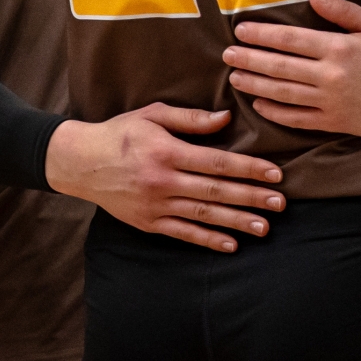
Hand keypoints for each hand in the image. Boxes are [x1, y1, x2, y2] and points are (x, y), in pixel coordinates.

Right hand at [43, 105, 285, 253]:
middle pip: (215, 192)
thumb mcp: (153, 115)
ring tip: (264, 227)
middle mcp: (163, 181)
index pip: (216, 162)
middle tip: (280, 204)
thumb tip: (226, 119)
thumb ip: (190, 119)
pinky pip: (183, 234)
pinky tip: (230, 245)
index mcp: (167, 152)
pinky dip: (208, 240)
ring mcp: (155, 206)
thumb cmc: (120, 133)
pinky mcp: (148, 223)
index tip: (275, 174)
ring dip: (236, 222)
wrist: (79, 163)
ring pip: (203, 216)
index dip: (248, 168)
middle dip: (251, 198)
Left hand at [223, 0, 360, 139]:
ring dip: (254, 85)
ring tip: (234, 77)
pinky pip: (295, 118)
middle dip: (249, 59)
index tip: (241, 30)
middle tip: (227, 54)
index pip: (291, 40)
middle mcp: (330, 75)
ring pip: (282, 93)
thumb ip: (343, 11)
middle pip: (279, 66)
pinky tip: (258, 104)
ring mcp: (329, 102)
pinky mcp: (330, 123)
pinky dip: (273, 112)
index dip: (262, 34)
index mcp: (339, 48)